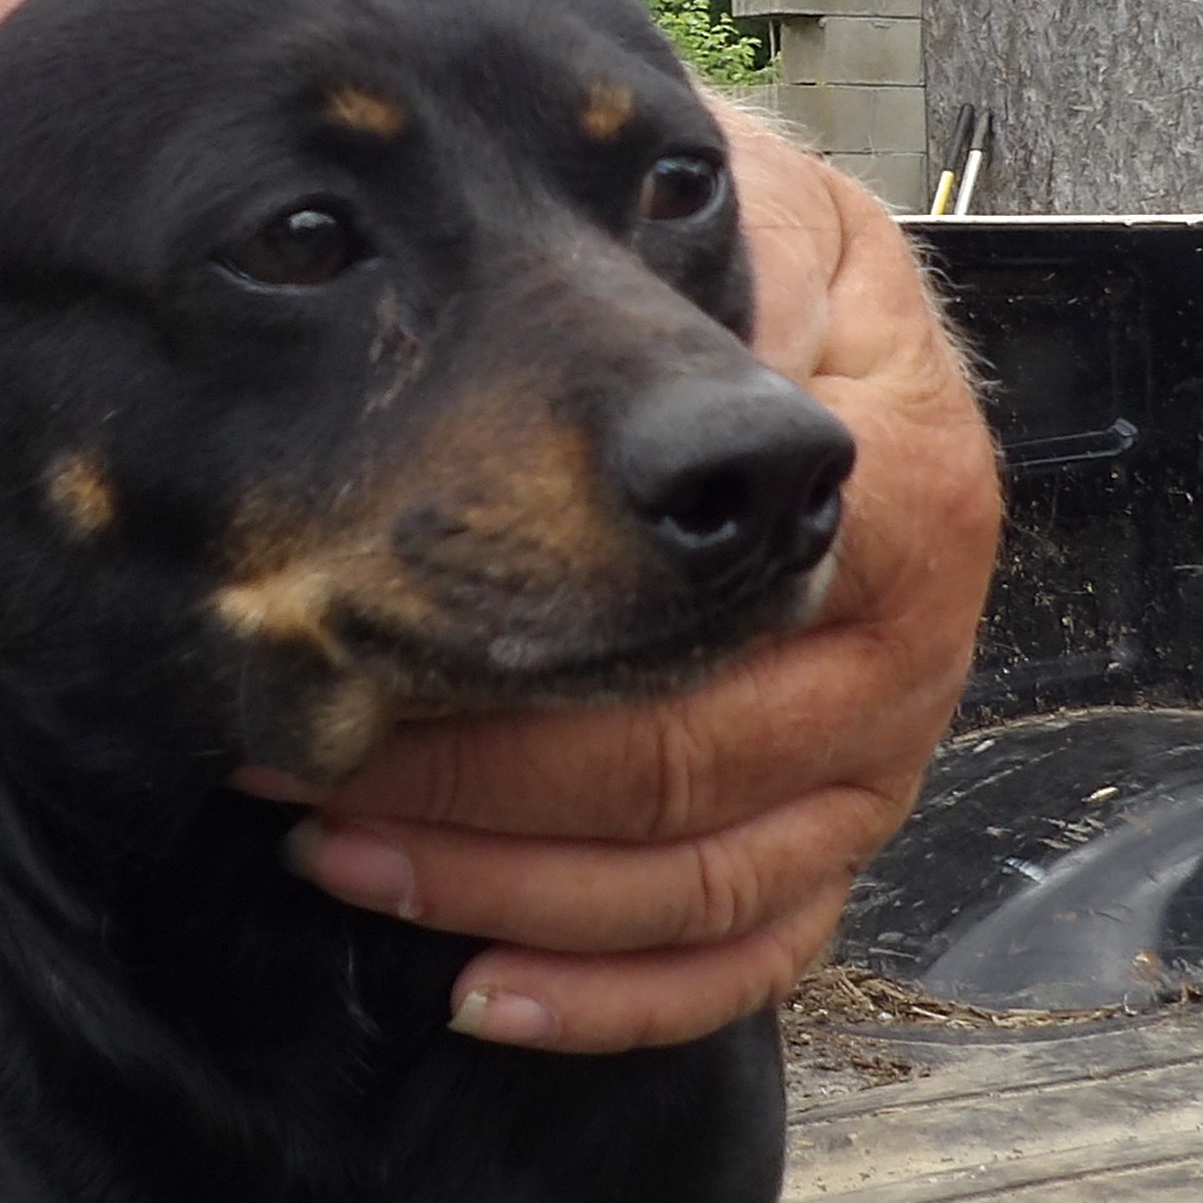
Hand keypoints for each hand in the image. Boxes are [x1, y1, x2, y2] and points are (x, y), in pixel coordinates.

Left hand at [242, 113, 1002, 1052]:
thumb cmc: (753, 276)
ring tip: (335, 861)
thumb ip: (696, 253)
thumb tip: (575, 310)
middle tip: (297, 780)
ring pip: (692, 891)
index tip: (347, 647)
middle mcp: (905, 661)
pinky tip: (476, 993)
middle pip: (673, 779)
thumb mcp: (746, 205)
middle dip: (463, 795)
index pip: (694, 630)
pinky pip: (744, 963)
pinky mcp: (830, 847)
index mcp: (901, 501)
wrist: (830, 354)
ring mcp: (873, 774)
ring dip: (498, 896)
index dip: (505, 663)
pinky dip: (612, 998)